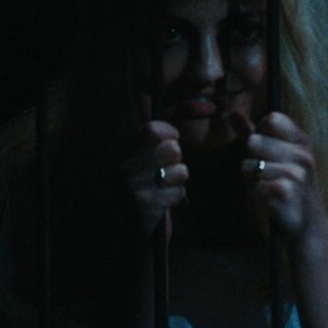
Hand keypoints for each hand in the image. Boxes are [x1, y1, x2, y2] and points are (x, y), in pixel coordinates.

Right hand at [125, 120, 188, 238]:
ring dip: (177, 179)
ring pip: (180, 172)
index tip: (168, 139)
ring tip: (162, 184)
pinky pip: (180, 193)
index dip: (169, 133)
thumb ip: (164, 130)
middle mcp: (127, 167)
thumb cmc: (139, 180)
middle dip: (176, 157)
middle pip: (172, 149)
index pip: (154, 130)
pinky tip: (162, 200)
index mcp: (125, 150)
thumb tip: (207, 106)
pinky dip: (176, 197)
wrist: (121, 222)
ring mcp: (137, 188)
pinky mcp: (148, 208)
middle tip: (164, 166)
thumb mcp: (144, 151)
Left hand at [232, 111, 327, 237]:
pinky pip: (254, 185)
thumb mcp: (275, 154)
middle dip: (252, 159)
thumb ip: (253, 132)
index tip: (266, 149)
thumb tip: (233, 113)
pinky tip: (270, 197)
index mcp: (301, 140)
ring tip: (269, 185)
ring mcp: (296, 174)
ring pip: (249, 165)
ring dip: (252, 178)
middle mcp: (302, 154)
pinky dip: (256, 192)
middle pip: (254, 142)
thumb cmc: (287, 183)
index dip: (260, 133)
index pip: (271, 119)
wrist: (306, 222)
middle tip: (267, 172)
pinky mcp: (285, 192)